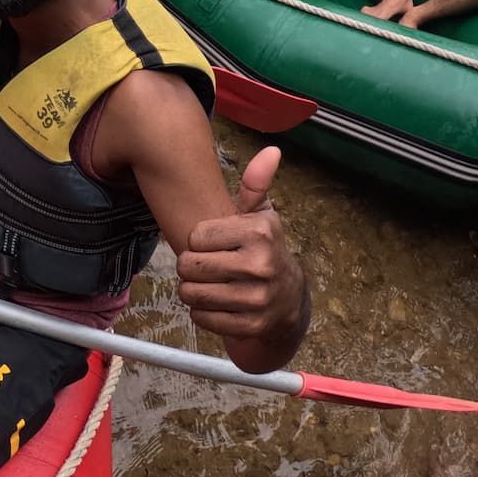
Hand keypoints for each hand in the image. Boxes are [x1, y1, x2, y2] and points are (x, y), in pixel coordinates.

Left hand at [176, 147, 306, 343]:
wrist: (289, 302)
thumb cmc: (263, 250)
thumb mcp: (260, 215)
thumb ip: (255, 184)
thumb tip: (272, 150)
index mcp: (259, 233)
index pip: (195, 236)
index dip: (197, 241)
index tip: (213, 243)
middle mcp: (261, 265)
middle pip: (188, 265)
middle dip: (189, 266)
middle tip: (204, 265)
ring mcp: (258, 299)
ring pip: (191, 293)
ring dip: (192, 290)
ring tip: (209, 283)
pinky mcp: (251, 326)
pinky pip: (202, 318)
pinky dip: (202, 312)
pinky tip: (218, 304)